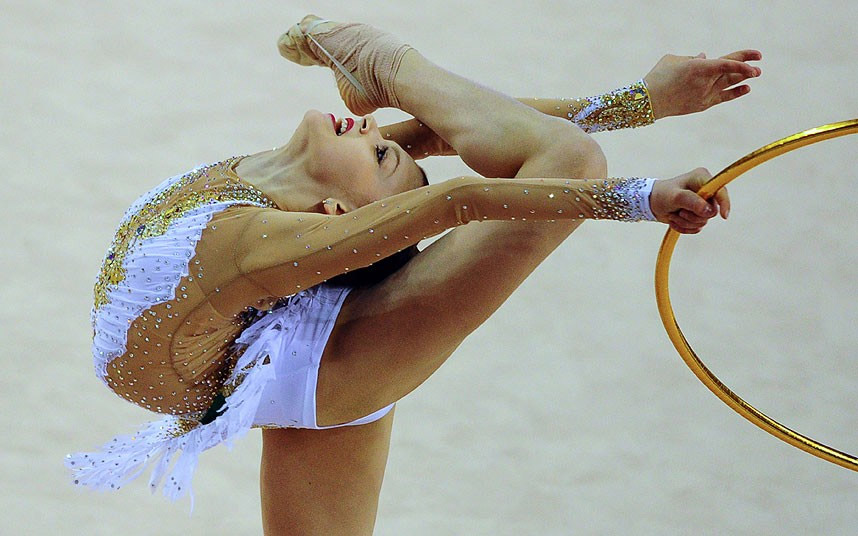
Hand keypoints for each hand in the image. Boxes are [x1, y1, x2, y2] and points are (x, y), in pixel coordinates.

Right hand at [643, 50, 761, 118]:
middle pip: (731, 72)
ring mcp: (704, 95)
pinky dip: (735, 93)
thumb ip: (692, 59)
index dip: (744, 59)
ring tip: (757, 73)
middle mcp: (705, 82)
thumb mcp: (673, 60)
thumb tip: (705, 57)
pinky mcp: (701, 105)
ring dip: (743, 78)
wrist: (648, 102)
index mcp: (698, 68)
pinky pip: (723, 98)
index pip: (727, 62)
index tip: (756, 56)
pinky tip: (746, 88)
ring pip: (729, 84)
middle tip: (759, 60)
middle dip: (747, 66)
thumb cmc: (657, 77)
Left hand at [650, 168, 729, 233]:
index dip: (724, 203)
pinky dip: (684, 227)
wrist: (650, 204)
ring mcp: (702, 203)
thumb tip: (709, 211)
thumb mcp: (675, 197)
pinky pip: (697, 228)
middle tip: (680, 211)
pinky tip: (674, 219)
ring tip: (674, 213)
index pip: (720, 191)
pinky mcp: (697, 215)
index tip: (724, 216)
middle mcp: (705, 190)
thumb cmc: (661, 195)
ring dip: (686, 221)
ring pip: (703, 221)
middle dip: (693, 215)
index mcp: (702, 179)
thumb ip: (692, 202)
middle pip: (712, 211)